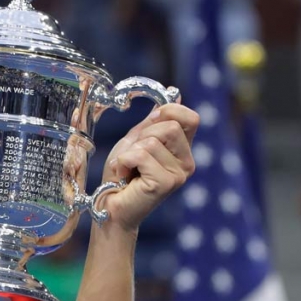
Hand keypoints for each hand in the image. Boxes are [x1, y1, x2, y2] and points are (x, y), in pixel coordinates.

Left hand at [102, 103, 198, 230]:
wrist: (109, 205)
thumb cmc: (121, 175)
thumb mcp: (136, 140)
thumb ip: (154, 121)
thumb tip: (175, 95)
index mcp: (183, 150)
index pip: (191, 118)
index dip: (168, 112)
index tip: (147, 126)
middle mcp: (187, 162)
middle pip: (170, 126)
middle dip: (142, 136)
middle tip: (132, 156)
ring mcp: (180, 174)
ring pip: (153, 141)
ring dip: (131, 151)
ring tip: (128, 168)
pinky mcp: (167, 183)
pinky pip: (142, 155)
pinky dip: (125, 161)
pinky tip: (125, 176)